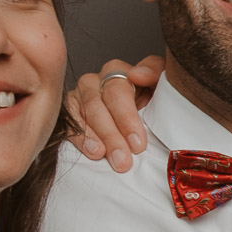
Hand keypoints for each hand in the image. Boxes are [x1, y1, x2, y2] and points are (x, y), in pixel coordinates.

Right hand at [63, 55, 163, 171]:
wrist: (145, 110)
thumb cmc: (154, 98)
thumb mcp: (161, 83)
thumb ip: (154, 72)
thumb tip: (136, 75)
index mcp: (118, 71)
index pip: (117, 91)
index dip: (127, 119)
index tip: (138, 144)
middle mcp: (96, 81)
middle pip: (98, 106)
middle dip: (111, 135)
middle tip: (123, 160)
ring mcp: (80, 95)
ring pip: (85, 115)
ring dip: (95, 139)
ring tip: (103, 156)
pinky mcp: (70, 110)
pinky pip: (70, 123)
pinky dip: (80, 138)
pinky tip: (92, 151)